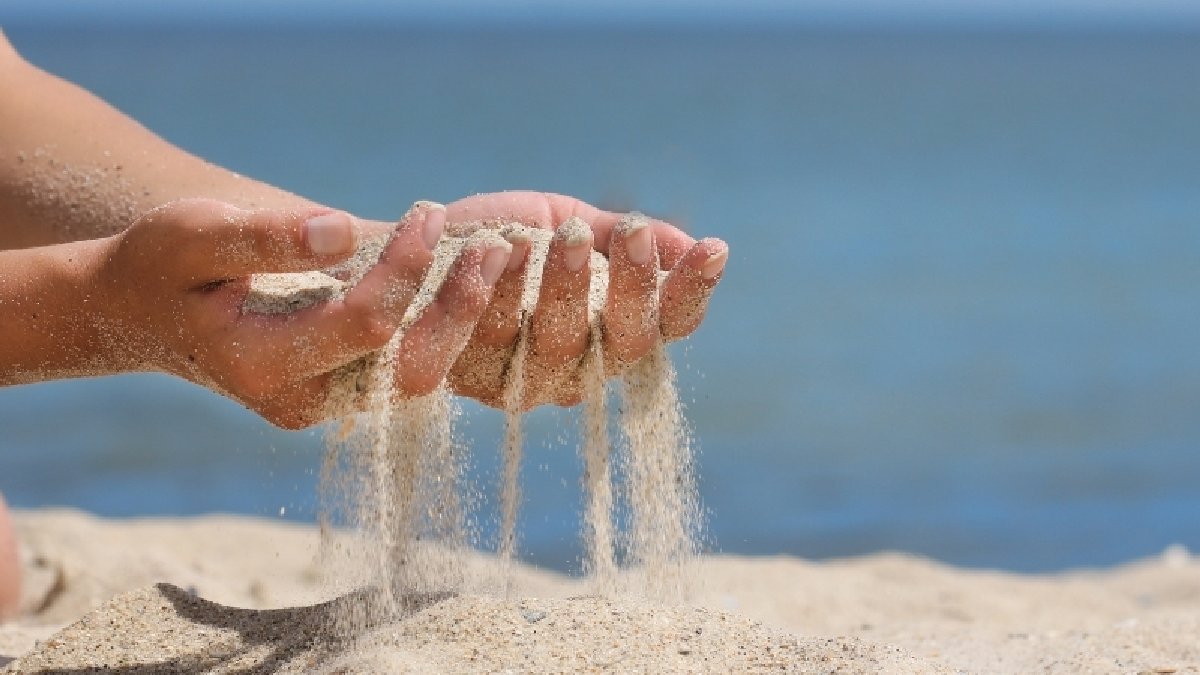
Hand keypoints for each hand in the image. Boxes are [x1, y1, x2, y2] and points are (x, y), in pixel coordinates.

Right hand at [95, 198, 509, 428]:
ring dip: (463, 318)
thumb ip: (265, 238)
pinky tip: (475, 277)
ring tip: (500, 255)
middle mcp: (304, 400)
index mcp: (262, 366)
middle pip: (408, 367)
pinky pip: (411, 365)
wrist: (144, 314)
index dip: (405, 269)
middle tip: (500, 247)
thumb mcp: (193, 236)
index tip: (429, 211)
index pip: (362, 324)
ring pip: (419, 375)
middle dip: (460, 307)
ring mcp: (329, 402)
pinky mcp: (347, 387)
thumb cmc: (162, 266)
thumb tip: (343, 230)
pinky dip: (448, 325)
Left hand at [441, 191, 727, 407]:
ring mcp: (522, 379)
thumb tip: (692, 245)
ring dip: (566, 288)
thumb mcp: (563, 220)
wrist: (406, 247)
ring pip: (558, 346)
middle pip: (624, 344)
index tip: (713, 250)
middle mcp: (576, 367)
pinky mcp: (464, 376)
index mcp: (610, 331)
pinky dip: (492, 291)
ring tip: (564, 234)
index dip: (692, 292)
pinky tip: (498, 245)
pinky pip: (485, 339)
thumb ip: (619, 236)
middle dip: (633, 288)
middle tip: (633, 233)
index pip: (668, 324)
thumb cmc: (497, 235)